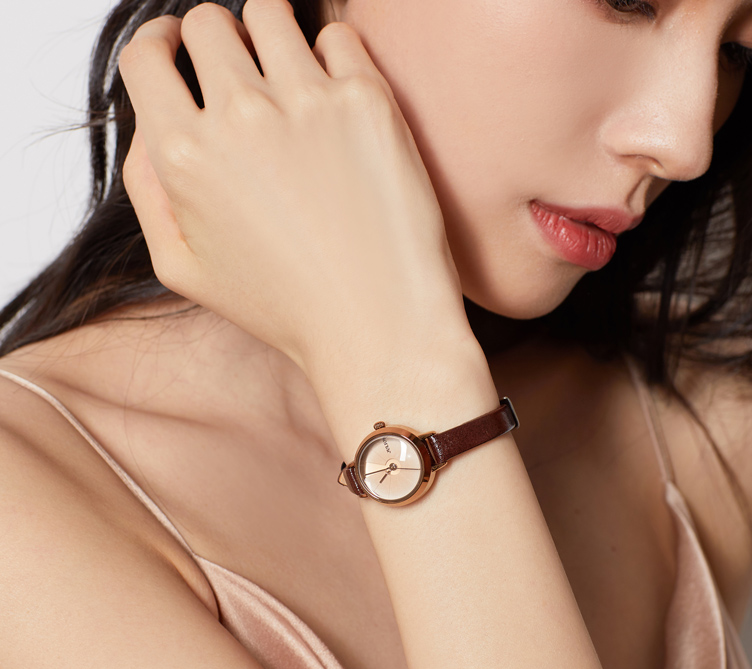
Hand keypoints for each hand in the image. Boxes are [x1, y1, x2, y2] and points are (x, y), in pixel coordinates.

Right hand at [119, 0, 473, 380]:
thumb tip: (151, 123)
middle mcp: (238, 116)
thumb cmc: (284, 307)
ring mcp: (306, 102)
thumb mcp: (183, 268)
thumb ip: (147, 188)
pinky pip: (338, 37)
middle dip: (216, 41)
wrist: (376, 326)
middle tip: (242, 75)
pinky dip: (332, 57)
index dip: (161, 46)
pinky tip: (337, 101)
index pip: (147, 55)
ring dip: (271, 36)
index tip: (180, 51)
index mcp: (183, 155)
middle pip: (208, 22)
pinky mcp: (367, 102)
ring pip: (269, 13)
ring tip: (290, 79)